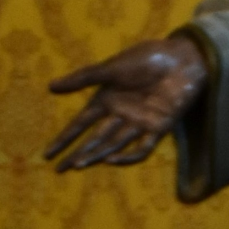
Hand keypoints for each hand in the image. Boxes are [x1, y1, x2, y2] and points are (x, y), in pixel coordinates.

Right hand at [44, 35, 208, 171]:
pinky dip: (127, 156)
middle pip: (94, 139)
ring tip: (77, 165)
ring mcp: (139, 123)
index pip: (81, 123)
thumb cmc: (146, 59)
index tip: (47, 153)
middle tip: (59, 169)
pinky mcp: (158, 128)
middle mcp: (120, 114)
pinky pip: (141, 148)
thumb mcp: (111, 67)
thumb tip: (50, 87)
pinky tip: (111, 160)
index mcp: (106, 99)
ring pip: (113, 145)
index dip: (65, 138)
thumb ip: (83, 79)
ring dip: (95, 155)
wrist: (181, 59)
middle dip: (77, 153)